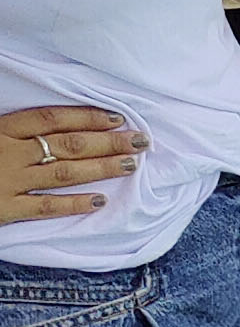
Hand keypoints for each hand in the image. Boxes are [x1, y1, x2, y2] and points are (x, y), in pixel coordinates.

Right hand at [2, 106, 146, 223]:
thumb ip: (19, 131)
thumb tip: (62, 126)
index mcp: (4, 129)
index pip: (53, 119)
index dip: (88, 118)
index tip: (118, 119)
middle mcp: (11, 153)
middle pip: (68, 144)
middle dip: (108, 142)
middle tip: (140, 141)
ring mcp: (9, 181)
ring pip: (64, 173)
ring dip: (101, 168)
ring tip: (130, 165)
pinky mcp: (5, 208)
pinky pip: (46, 207)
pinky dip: (74, 204)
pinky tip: (101, 201)